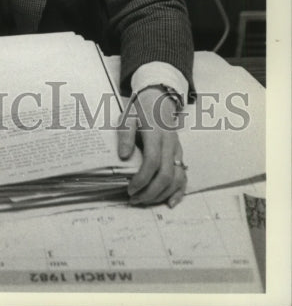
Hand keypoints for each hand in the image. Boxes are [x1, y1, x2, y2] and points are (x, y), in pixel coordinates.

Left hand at [117, 85, 186, 207]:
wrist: (157, 102)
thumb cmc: (139, 112)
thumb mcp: (127, 118)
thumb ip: (125, 135)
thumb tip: (123, 156)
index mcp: (156, 135)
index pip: (152, 162)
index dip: (142, 179)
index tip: (130, 189)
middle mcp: (170, 145)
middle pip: (166, 175)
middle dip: (150, 192)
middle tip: (134, 199)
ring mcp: (177, 151)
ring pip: (177, 179)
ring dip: (161, 194)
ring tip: (144, 201)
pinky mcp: (180, 156)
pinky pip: (184, 177)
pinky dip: (178, 192)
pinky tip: (170, 203)